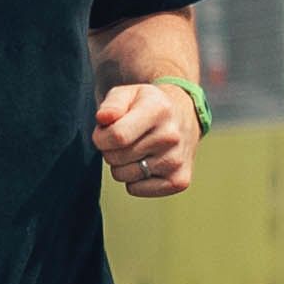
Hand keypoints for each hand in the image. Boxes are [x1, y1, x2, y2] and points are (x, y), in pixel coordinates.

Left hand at [89, 75, 200, 197]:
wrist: (182, 117)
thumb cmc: (147, 106)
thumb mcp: (128, 94)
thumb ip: (112, 104)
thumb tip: (103, 119)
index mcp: (158, 110)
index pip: (117, 136)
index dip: (101, 137)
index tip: (104, 132)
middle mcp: (171, 136)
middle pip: (116, 158)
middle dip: (110, 150)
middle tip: (124, 139)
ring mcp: (176, 161)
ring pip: (123, 176)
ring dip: (122, 165)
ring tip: (136, 150)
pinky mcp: (179, 181)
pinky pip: (135, 189)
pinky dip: (134, 180)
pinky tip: (146, 163)